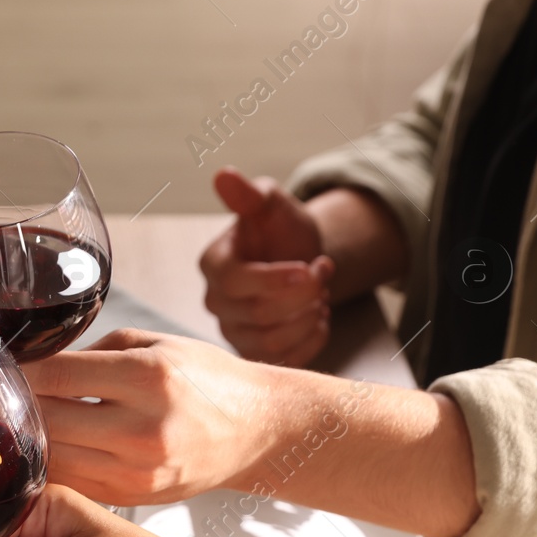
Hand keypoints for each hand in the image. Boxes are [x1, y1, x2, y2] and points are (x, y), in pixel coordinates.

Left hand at [21, 329, 275, 506]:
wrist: (256, 430)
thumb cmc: (205, 379)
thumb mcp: (155, 345)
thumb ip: (93, 353)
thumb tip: (35, 366)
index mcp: (146, 378)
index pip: (57, 376)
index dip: (17, 373)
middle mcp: (140, 429)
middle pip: (48, 421)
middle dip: (12, 408)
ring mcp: (136, 471)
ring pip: (53, 459)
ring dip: (23, 443)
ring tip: (5, 424)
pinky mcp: (131, 496)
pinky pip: (72, 481)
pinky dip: (49, 466)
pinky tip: (37, 449)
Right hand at [200, 167, 334, 366]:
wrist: (298, 257)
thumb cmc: (280, 230)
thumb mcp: (270, 205)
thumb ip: (249, 195)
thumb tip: (224, 176)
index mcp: (214, 265)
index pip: (235, 282)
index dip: (274, 280)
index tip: (309, 268)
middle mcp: (216, 303)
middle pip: (258, 314)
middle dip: (303, 295)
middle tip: (322, 272)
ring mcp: (234, 331)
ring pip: (272, 342)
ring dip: (308, 318)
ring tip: (320, 295)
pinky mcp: (254, 352)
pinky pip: (284, 360)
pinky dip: (312, 340)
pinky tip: (319, 317)